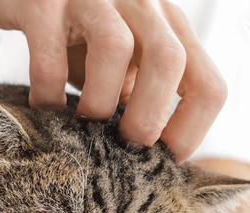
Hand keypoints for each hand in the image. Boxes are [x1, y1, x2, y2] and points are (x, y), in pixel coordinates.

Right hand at [0, 0, 225, 160]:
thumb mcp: (118, 56)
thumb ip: (137, 89)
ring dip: (99, 102)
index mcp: (166, 23)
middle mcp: (137, 3)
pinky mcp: (42, 3)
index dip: (192, 129)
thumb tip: (149, 147)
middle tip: (123, 149)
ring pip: (113, 47)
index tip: (165, 159)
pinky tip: (44, 108)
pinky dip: (48, 94)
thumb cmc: (73, 31)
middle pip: (168, 60)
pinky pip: (50, 57)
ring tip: (82, 127)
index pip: (206, 81)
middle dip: (148, 118)